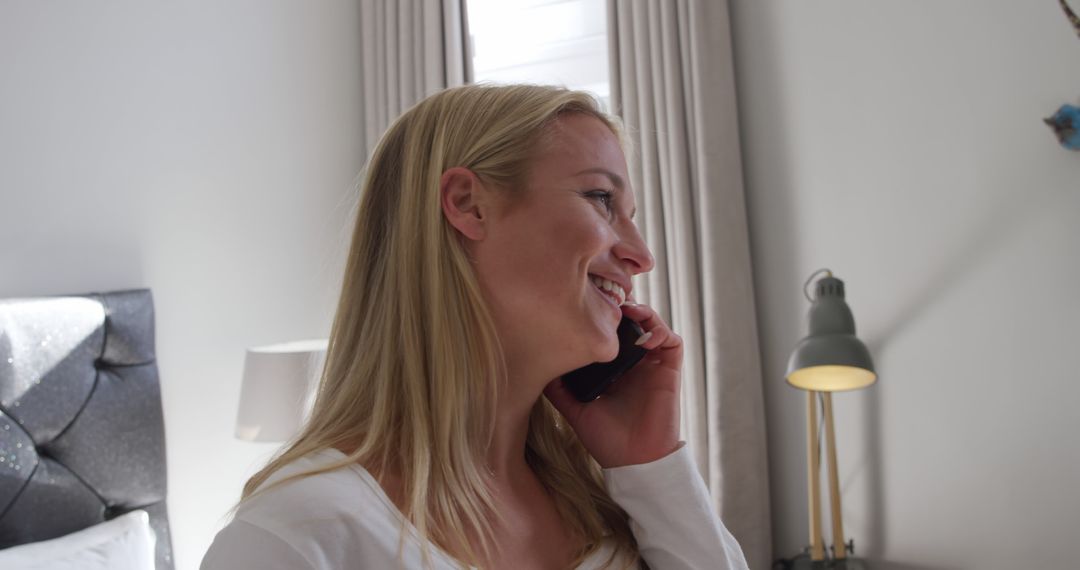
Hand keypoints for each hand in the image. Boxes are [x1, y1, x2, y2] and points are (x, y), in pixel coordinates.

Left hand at [543, 302, 681, 467]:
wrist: (633, 460)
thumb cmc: (606, 439)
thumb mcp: (575, 408)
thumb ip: (559, 388)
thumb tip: (537, 365)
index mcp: (613, 368)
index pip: (611, 332)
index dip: (603, 317)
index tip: (587, 306)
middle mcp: (633, 362)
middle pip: (632, 321)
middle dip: (621, 307)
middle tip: (607, 301)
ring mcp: (653, 365)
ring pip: (653, 324)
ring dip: (642, 313)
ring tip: (627, 311)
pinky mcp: (669, 370)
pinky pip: (672, 340)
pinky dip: (660, 330)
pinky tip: (643, 338)